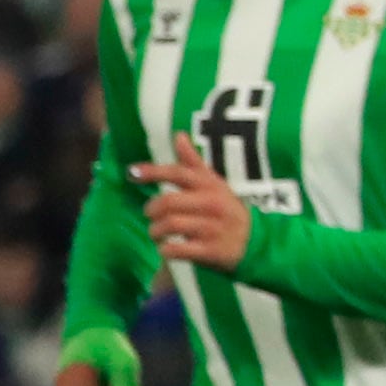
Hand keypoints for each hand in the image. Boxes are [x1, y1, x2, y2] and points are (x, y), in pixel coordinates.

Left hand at [132, 158, 252, 273]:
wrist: (252, 244)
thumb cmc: (223, 210)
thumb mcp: (213, 184)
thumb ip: (193, 162)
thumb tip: (178, 135)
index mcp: (212, 186)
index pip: (179, 173)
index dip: (154, 172)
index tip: (133, 173)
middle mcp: (214, 205)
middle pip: (168, 202)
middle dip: (151, 209)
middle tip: (151, 215)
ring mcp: (214, 228)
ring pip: (170, 224)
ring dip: (156, 231)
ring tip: (157, 233)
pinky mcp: (212, 250)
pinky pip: (177, 249)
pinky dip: (165, 249)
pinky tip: (167, 248)